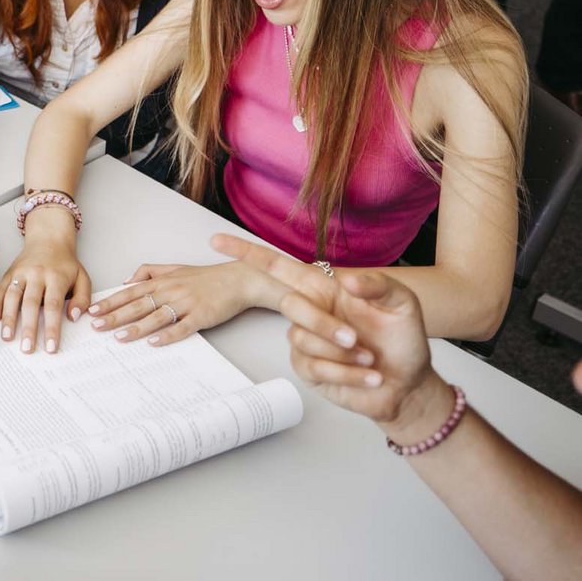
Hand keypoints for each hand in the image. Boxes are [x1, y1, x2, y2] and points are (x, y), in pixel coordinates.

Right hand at [0, 226, 90, 353]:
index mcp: (56, 277)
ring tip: (7, 336)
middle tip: (27, 348)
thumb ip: (82, 298)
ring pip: (12, 296)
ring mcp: (21, 273)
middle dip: (28, 328)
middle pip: (31, 304)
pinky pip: (1, 288)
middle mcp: (37, 274)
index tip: (50, 346)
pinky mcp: (10, 272)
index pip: (53, 306)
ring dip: (9, 318)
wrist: (48, 238)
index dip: (52, 328)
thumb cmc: (65, 263)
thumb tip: (73, 316)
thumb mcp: (83, 277)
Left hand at [85, 257, 280, 345]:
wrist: (238, 279)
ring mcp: (186, 303)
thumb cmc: (206, 277)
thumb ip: (150, 272)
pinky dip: (168, 335)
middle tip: (96, 326)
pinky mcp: (201, 315)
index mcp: (162, 281)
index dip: (111, 302)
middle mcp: (171, 291)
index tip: (93, 311)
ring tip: (118, 337)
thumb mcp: (175, 268)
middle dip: (115, 316)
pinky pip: (182, 327)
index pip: (130, 293)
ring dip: (136, 328)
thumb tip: (127, 280)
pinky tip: (155, 343)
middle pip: (138, 305)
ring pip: (156, 317)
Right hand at [214, 234, 446, 438]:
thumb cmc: (403, 339)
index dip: (247, 253)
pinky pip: (316, 367)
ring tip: (371, 361)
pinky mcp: (308, 370)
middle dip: (324, 325)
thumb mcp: (403, 303)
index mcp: (324, 288)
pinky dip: (348, 374)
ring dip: (344, 355)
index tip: (217, 242)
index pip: (278, 266)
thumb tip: (346, 280)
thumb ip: (378, 284)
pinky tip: (369, 377)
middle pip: (290, 304)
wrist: (408, 384)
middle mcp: (309, 311)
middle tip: (356, 340)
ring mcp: (305, 342)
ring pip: (303, 340)